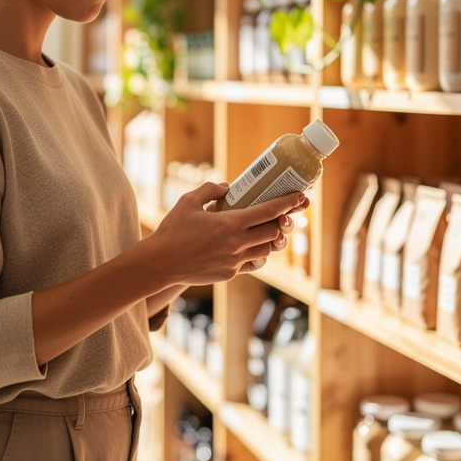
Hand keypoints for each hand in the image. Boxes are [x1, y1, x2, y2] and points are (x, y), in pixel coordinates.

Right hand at [151, 182, 308, 285]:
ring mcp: (234, 261)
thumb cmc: (172, 230)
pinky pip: (253, 263)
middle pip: (274, 232)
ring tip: (270, 230)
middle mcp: (236, 244)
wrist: (160, 263)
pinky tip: (252, 247)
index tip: (300, 196)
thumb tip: (228, 187)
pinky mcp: (230, 274)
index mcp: (229, 223)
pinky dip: (257, 254)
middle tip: (285, 214)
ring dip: (271, 240)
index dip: (287, 203)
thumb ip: (211, 189)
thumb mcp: (188, 201)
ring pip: (267, 250)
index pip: (268, 211)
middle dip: (282, 222)